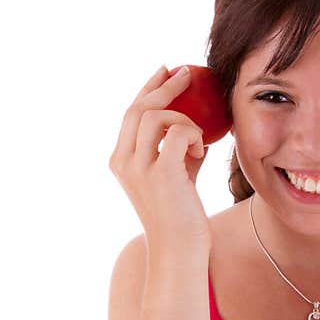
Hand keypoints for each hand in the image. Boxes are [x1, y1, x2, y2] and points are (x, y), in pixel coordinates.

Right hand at [109, 65, 211, 250]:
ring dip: (183, 120)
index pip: (130, 113)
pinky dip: (193, 135)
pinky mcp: (161, 174)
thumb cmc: (181, 215)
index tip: (165, 70)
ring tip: (197, 141)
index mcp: (120, 160)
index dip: (148, 88)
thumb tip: (198, 124)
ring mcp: (138, 168)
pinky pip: (178, 133)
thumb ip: (178, 150)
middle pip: (139, 108)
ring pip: (156, 116)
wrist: (179, 249)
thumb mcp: (176, 176)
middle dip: (164, 85)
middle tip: (188, 73)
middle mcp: (123, 161)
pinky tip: (200, 152)